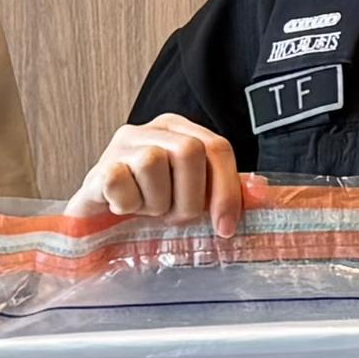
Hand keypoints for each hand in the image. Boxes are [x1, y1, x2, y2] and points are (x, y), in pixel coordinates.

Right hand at [68, 115, 246, 224]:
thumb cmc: (148, 208)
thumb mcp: (191, 197)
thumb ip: (223, 190)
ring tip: (145, 210)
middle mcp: (151, 129)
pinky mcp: (97, 167)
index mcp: (180, 130)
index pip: (217, 147)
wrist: (97, 225)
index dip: (226, 190)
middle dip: (187, 198)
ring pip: (153, 163)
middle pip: (189, 152)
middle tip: (172, 216)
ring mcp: (121, 145)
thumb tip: (262, 192)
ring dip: (155, 203)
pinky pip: (121, 180)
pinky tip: (123, 208)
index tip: (224, 228)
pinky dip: (127, 204)